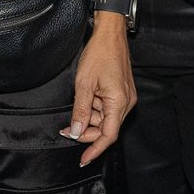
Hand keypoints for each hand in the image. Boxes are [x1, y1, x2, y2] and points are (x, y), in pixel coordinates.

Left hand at [62, 15, 134, 164]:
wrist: (110, 34)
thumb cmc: (99, 54)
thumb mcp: (84, 84)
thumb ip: (80, 110)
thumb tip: (77, 131)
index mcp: (119, 102)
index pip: (108, 135)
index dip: (95, 149)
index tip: (84, 159)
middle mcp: (126, 103)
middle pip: (106, 129)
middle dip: (86, 131)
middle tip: (67, 129)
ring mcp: (125, 97)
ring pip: (105, 118)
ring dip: (89, 117)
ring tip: (77, 104)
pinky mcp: (122, 92)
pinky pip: (107, 108)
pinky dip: (94, 108)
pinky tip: (86, 98)